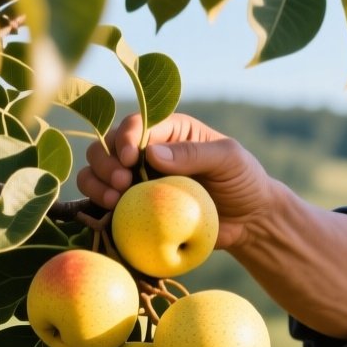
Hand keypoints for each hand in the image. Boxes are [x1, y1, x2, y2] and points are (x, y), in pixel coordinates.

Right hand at [76, 112, 281, 250]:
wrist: (250, 222)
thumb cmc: (244, 182)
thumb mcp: (228, 160)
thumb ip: (194, 153)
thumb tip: (151, 153)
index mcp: (170, 132)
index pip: (136, 125)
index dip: (125, 138)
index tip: (130, 159)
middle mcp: (148, 153)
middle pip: (107, 146)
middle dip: (106, 162)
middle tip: (122, 183)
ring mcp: (138, 181)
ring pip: (96, 173)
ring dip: (95, 183)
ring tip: (113, 199)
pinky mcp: (135, 208)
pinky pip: (104, 204)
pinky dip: (98, 205)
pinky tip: (109, 213)